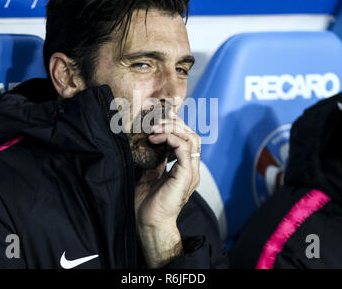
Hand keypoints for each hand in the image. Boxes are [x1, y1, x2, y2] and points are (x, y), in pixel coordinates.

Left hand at [134, 111, 200, 267]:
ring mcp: (191, 172)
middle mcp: (192, 169)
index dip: (176, 126)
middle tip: (156, 119)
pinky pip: (184, 148)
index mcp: (186, 169)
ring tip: (154, 127)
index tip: (160, 118)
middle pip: (192, 136)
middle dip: (175, 123)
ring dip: (172, 128)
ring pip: (191, 139)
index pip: (188, 140)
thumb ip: (158, 161)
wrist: (149, 223)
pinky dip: (171, 138)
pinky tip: (156, 137)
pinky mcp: (186, 175)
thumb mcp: (152, 176)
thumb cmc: (148, 204)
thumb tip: (155, 146)